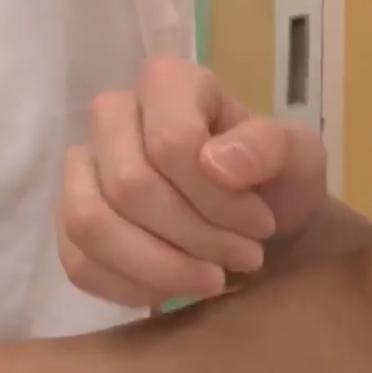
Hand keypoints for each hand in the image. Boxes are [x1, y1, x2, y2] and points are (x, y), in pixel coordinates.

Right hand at [57, 58, 326, 306]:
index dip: (217, 198)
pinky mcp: (71, 221)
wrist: (263, 220)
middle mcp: (114, 115)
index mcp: (169, 83)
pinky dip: (133, 287)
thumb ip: (269, 147)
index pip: (170, 143)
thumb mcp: (299, 157)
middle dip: (196, 236)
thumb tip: (215, 162)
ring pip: (92, 225)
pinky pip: (79, 263)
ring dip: (162, 267)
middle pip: (129, 186)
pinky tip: (178, 289)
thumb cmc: (278, 179)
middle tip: (247, 257)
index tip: (262, 225)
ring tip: (215, 279)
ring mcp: (85, 168)